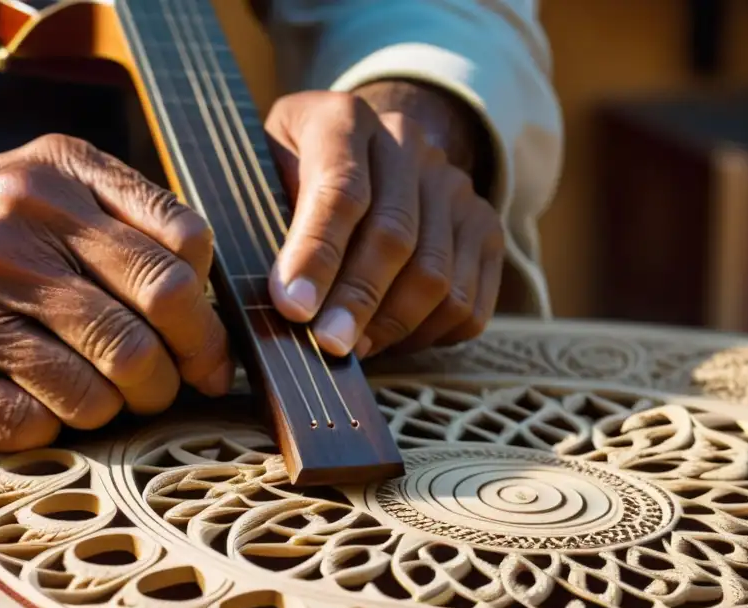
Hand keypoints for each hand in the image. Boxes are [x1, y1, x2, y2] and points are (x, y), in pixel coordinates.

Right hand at [0, 134, 231, 450]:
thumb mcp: (37, 199)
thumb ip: (125, 226)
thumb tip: (211, 302)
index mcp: (53, 173)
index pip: (185, 241)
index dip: (208, 307)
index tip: (203, 343)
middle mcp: (13, 225)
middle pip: (164, 305)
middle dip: (187, 362)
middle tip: (176, 385)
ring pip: (117, 373)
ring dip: (127, 402)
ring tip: (103, 397)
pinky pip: (56, 418)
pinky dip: (66, 424)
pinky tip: (40, 406)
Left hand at [265, 83, 503, 358]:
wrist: (365, 154)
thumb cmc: (293, 176)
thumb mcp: (262, 173)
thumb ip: (266, 219)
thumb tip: (283, 301)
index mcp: (344, 120)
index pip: (341, 189)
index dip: (318, 254)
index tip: (294, 308)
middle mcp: (408, 143)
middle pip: (395, 235)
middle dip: (358, 301)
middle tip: (328, 346)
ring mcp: (454, 186)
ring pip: (438, 276)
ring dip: (394, 325)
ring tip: (354, 347)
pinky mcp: (484, 227)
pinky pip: (469, 302)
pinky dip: (431, 335)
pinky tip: (391, 339)